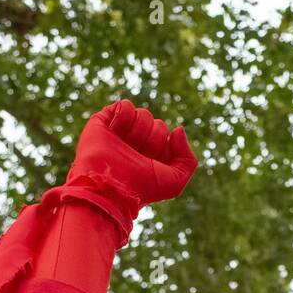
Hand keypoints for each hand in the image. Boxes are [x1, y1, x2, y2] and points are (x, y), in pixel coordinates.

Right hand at [68, 100, 197, 205]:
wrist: (110, 186)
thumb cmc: (140, 187)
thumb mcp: (174, 182)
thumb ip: (188, 159)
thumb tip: (177, 129)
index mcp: (152, 153)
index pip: (167, 134)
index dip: (161, 147)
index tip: (148, 163)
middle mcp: (137, 141)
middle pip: (158, 123)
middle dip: (151, 140)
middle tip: (135, 156)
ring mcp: (121, 130)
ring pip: (143, 114)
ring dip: (138, 132)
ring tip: (124, 148)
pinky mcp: (104, 121)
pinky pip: (124, 105)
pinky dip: (123, 118)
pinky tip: (115, 133)